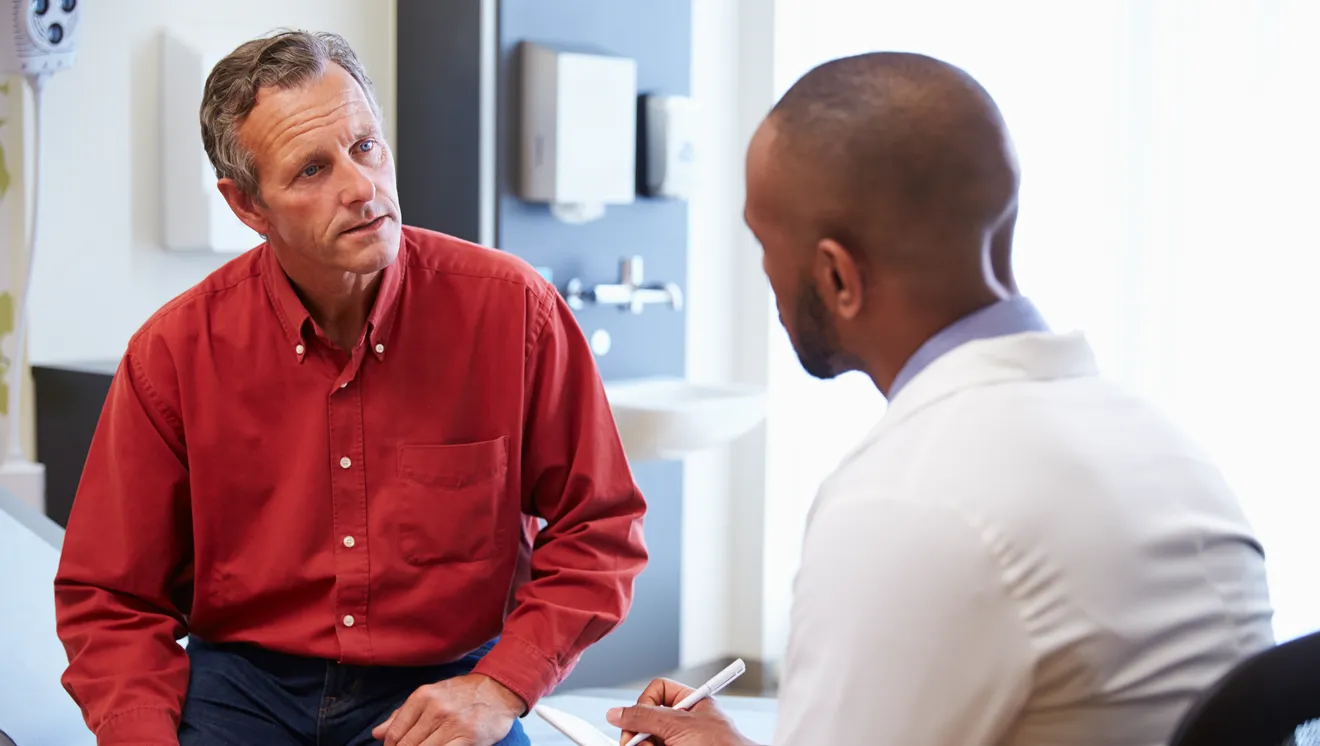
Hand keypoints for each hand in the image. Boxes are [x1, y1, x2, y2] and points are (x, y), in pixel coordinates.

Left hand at [371, 673, 525, 745]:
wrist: (499, 690)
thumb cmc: (463, 694)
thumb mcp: (431, 695)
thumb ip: (402, 714)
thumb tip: (377, 733)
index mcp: (423, 696)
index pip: (395, 732)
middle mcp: (436, 709)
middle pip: (407, 745)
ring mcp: (453, 725)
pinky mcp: (468, 739)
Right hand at [606, 678, 755, 745]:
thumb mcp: (680, 725)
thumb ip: (645, 717)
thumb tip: (617, 713)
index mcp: (691, 705)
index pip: (657, 691)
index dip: (644, 703)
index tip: (636, 719)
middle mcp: (683, 724)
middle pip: (645, 721)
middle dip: (639, 734)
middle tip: (635, 744)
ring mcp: (679, 743)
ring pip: (645, 742)